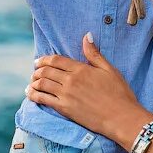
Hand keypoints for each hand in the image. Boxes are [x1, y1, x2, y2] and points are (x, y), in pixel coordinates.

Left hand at [27, 33, 151, 142]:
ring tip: (32, 83)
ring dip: (34, 82)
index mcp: (81, 69)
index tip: (38, 61)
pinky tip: (30, 94)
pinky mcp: (64, 109)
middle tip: (34, 72)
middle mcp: (71, 80)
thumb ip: (94, 54)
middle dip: (37, 70)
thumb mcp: (109, 69)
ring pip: (42, 84)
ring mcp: (66, 95)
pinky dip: (34, 95)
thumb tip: (86, 36)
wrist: (121, 117)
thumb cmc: (119, 93)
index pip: (56, 60)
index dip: (44, 59)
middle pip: (46, 71)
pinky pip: (43, 100)